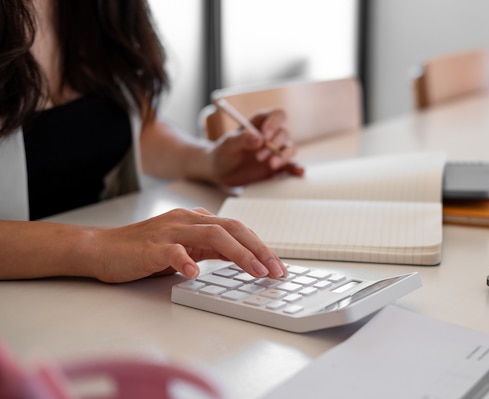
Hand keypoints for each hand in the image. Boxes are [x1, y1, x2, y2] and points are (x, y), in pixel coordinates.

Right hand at [92, 208, 286, 282]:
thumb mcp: (186, 246)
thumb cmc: (145, 249)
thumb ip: (211, 248)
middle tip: (276, 270)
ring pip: (212, 235)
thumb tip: (242, 256)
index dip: (261, 246)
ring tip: (255, 271)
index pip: (238, 229)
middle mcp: (188, 220)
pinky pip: (173, 252)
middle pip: (233, 228)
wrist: (103, 248)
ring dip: (239, 254)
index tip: (277, 266)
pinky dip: (185, 261)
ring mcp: (171, 231)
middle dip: (259, 249)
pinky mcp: (152, 247)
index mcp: (198, 220)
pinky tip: (195, 274)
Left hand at [207, 108, 303, 186]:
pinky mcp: (278, 165)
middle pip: (284, 133)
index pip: (276, 115)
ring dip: (283, 156)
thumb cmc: (223, 152)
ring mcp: (276, 150)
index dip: (274, 123)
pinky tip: (299, 171)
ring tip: (271, 165)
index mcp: (260, 123)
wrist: (221, 171)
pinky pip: (291, 165)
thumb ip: (242, 139)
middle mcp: (271, 135)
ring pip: (290, 148)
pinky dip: (296, 167)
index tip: (265, 135)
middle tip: (259, 156)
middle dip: (274, 145)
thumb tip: (258, 138)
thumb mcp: (228, 145)